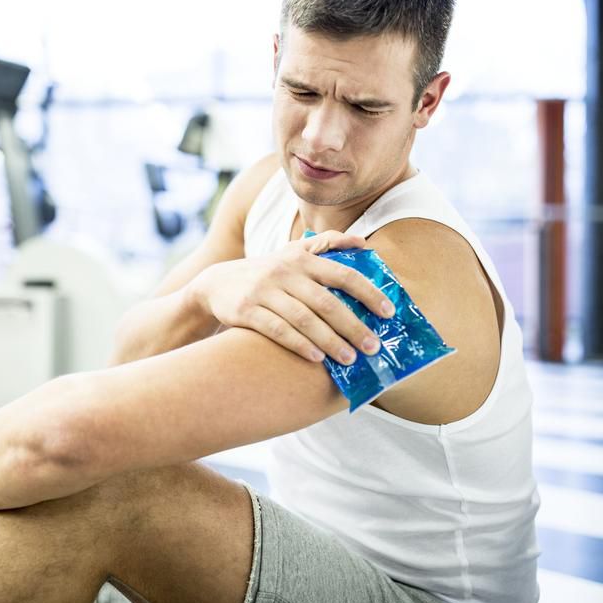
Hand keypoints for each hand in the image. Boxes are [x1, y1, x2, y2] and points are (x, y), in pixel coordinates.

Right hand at [189, 230, 393, 363]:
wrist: (215, 284)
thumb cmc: (265, 272)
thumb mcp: (291, 252)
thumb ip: (327, 245)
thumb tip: (364, 243)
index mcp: (301, 259)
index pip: (343, 274)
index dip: (368, 293)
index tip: (388, 313)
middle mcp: (284, 272)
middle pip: (327, 302)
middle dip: (354, 326)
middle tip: (374, 347)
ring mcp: (264, 291)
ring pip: (304, 319)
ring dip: (331, 341)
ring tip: (350, 359)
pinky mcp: (246, 311)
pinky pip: (278, 330)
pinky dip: (300, 344)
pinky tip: (317, 359)